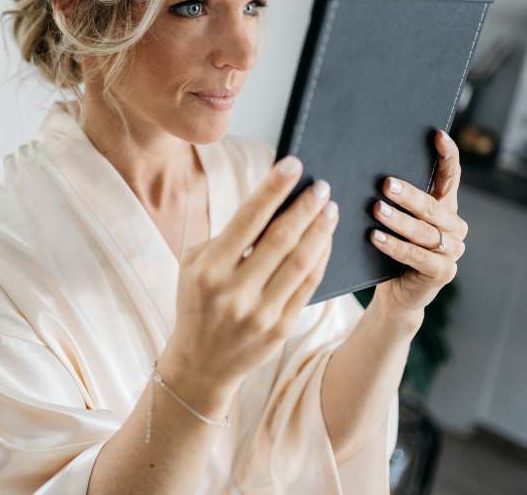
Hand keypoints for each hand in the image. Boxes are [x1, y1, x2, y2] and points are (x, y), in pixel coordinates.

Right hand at [161, 156, 338, 402]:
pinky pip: (308, 286)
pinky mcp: (281, 328)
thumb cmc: (198, 301)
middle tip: (322, 186)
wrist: (200, 364)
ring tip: (331, 208)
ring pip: (300, 262)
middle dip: (304, 207)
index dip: (273, 189)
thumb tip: (271, 202)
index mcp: (208, 269)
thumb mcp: (195, 265)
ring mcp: (259, 312)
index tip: (293, 164)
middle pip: (280, 239)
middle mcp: (234, 291)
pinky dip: (321, 258)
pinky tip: (327, 239)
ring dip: (320, 230)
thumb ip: (227, 237)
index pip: (247, 219)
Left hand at [368, 130, 467, 318]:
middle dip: (409, 194)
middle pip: (433, 206)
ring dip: (399, 220)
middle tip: (386, 184)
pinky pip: (417, 257)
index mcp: (446, 206)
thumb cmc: (392, 248)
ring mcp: (452, 251)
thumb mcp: (396, 219)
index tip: (437, 135)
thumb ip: (395, 198)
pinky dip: (395, 246)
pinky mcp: (443, 273)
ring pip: (424, 232)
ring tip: (376, 209)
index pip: (452, 176)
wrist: (398, 292)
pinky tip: (376, 237)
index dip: (448, 156)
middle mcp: (455, 226)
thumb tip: (370, 166)